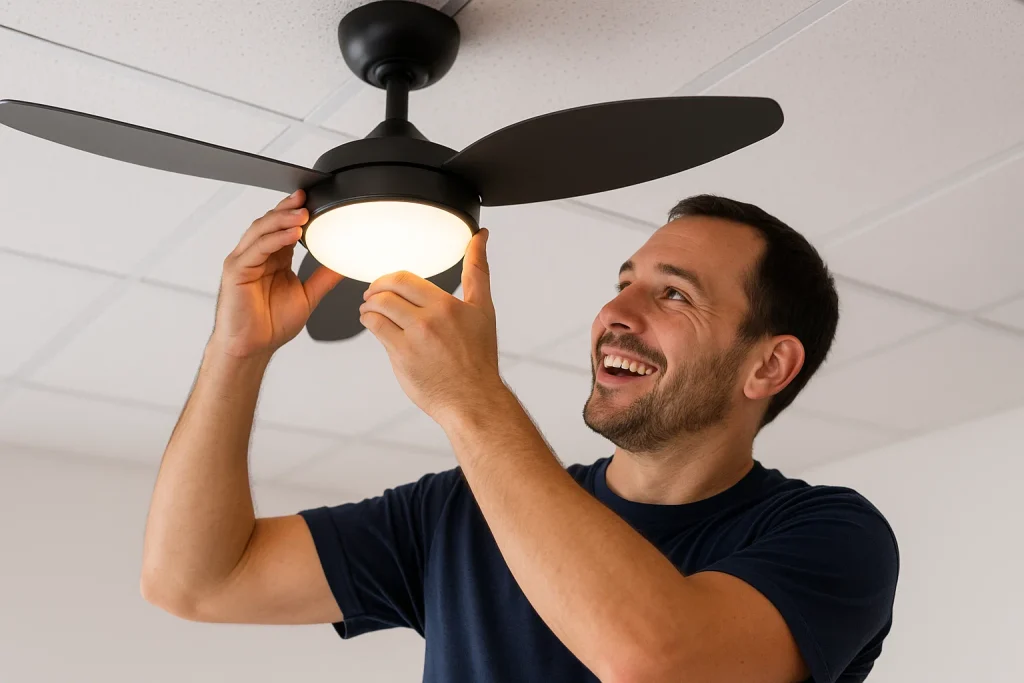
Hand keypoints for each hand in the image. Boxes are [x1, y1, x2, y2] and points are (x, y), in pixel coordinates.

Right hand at [210, 189, 343, 359]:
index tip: (315, 201)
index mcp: (274, 259)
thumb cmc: (271, 324)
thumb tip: (345, 264)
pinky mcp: (236, 270)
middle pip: (270, 223)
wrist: (253, 347)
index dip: (296, 213)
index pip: (284, 228)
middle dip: (288, 209)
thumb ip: (324, 277)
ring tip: (302, 214)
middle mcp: (257, 256)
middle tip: (307, 199)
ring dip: (282, 220)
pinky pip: (256, 249)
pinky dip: (274, 239)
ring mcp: (244, 261)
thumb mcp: (308, 296)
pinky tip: (291, 235)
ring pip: (261, 230)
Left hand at [359, 229, 504, 423]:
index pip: (405, 278)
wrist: (473, 398)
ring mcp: (414, 338)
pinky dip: (369, 323)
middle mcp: (430, 319)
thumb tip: (480, 236)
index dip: (389, 278)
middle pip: (388, 290)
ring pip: (377, 308)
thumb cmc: (478, 358)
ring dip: (368, 306)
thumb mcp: (483, 309)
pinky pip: (375, 329)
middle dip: (375, 289)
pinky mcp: (402, 356)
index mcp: (448, 305)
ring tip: (369, 310)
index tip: (386, 282)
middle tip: (372, 294)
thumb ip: (478, 270)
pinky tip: (373, 325)